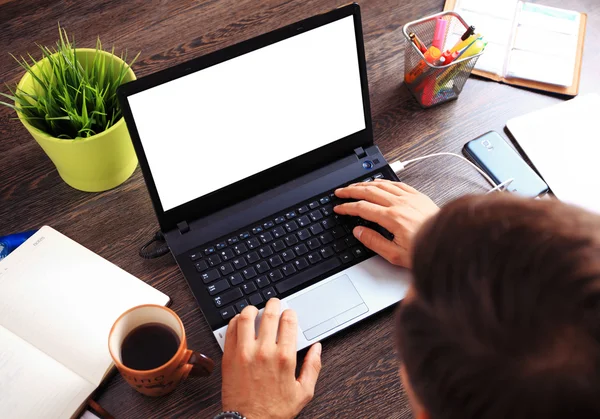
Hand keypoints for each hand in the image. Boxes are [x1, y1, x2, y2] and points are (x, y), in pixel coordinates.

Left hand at [221, 298, 321, 418]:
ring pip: (246, 317)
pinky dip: (236, 321)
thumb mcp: (303, 392)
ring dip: (252, 309)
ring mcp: (244, 352)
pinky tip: (241, 321)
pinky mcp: (229, 357)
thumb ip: (313, 367)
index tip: (289, 313)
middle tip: (274, 302)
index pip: (288, 321)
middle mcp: (264, 351)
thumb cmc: (274, 410)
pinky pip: (231, 330)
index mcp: (284, 357)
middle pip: (269, 314)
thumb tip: (317, 348)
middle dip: (273, 303)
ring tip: (256, 309)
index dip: (290, 312)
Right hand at [334, 179, 438, 267]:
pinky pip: (397, 183)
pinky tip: (379, 183)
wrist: (450, 243)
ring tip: (354, 186)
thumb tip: (359, 232)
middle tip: (340, 192)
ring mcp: (410, 198)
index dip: (347, 207)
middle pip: (369, 191)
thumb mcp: (395, 254)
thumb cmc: (426, 250)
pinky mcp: (419, 196)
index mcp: (392, 218)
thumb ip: (373, 241)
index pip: (362, 208)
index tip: (339, 208)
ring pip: (382, 184)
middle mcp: (401, 204)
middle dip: (351, 190)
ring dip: (365, 184)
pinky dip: (383, 181)